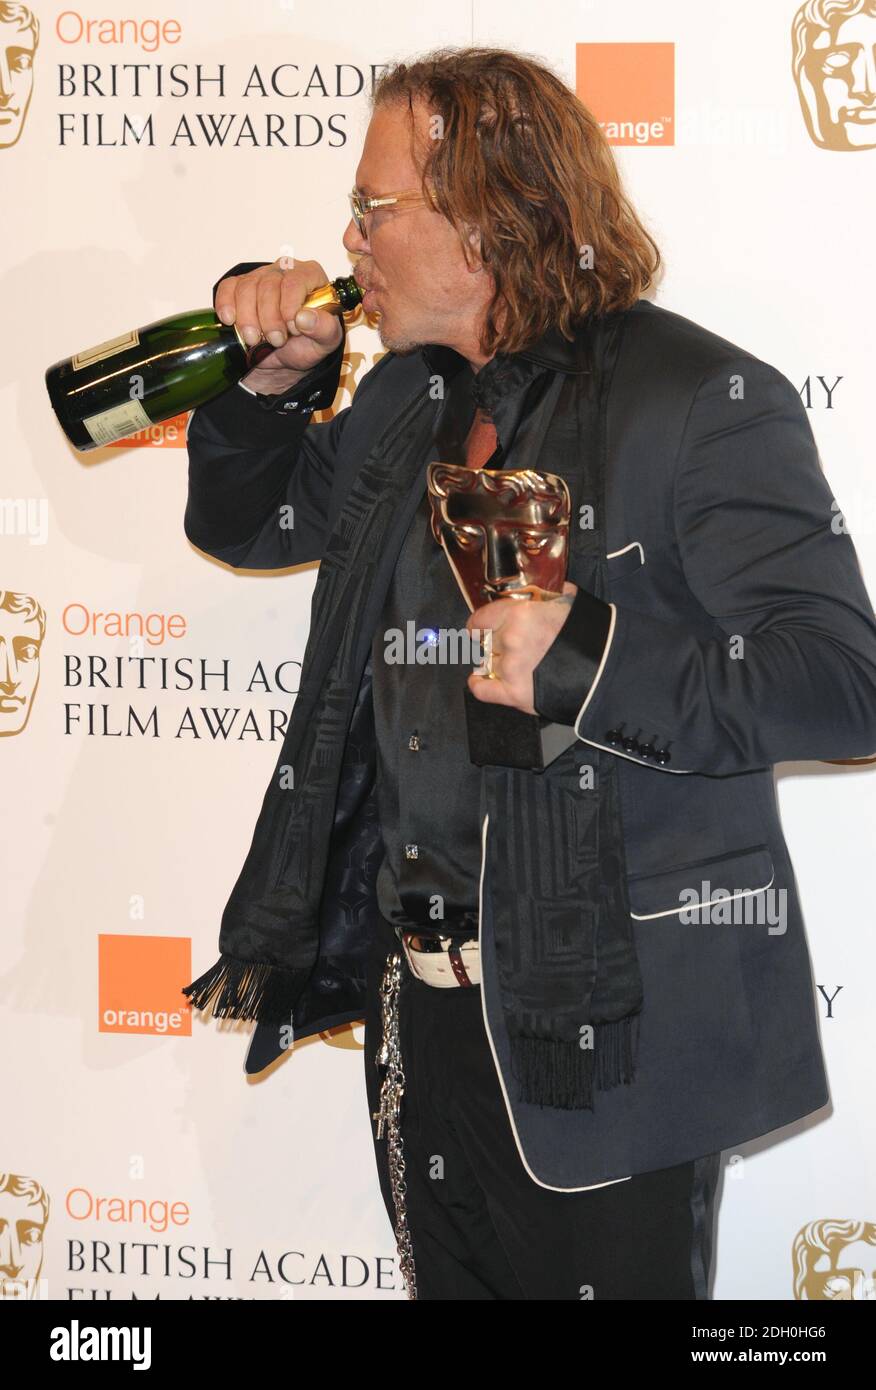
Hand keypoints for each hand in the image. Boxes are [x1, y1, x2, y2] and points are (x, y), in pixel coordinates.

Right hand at [214, 257, 343, 392]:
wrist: (285, 359)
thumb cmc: (306, 344)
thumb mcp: (325, 342)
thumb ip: (324, 329)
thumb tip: (305, 317)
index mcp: (310, 277)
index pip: (295, 280)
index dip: (290, 306)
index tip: (292, 329)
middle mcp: (284, 271)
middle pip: (269, 285)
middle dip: (269, 318)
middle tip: (275, 341)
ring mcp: (260, 277)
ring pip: (246, 288)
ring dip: (248, 318)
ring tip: (254, 339)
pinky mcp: (239, 288)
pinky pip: (228, 288)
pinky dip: (226, 305)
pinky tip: (230, 320)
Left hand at [465, 581, 577, 714]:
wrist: (607, 667)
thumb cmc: (590, 632)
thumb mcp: (566, 600)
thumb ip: (543, 596)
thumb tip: (534, 591)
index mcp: (520, 613)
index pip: (481, 619)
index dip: (481, 625)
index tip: (481, 628)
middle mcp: (510, 639)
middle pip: (486, 643)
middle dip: (495, 644)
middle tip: (509, 647)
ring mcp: (511, 668)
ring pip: (488, 664)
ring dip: (496, 664)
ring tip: (511, 665)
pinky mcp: (515, 693)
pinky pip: (482, 690)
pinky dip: (479, 685)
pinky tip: (480, 680)